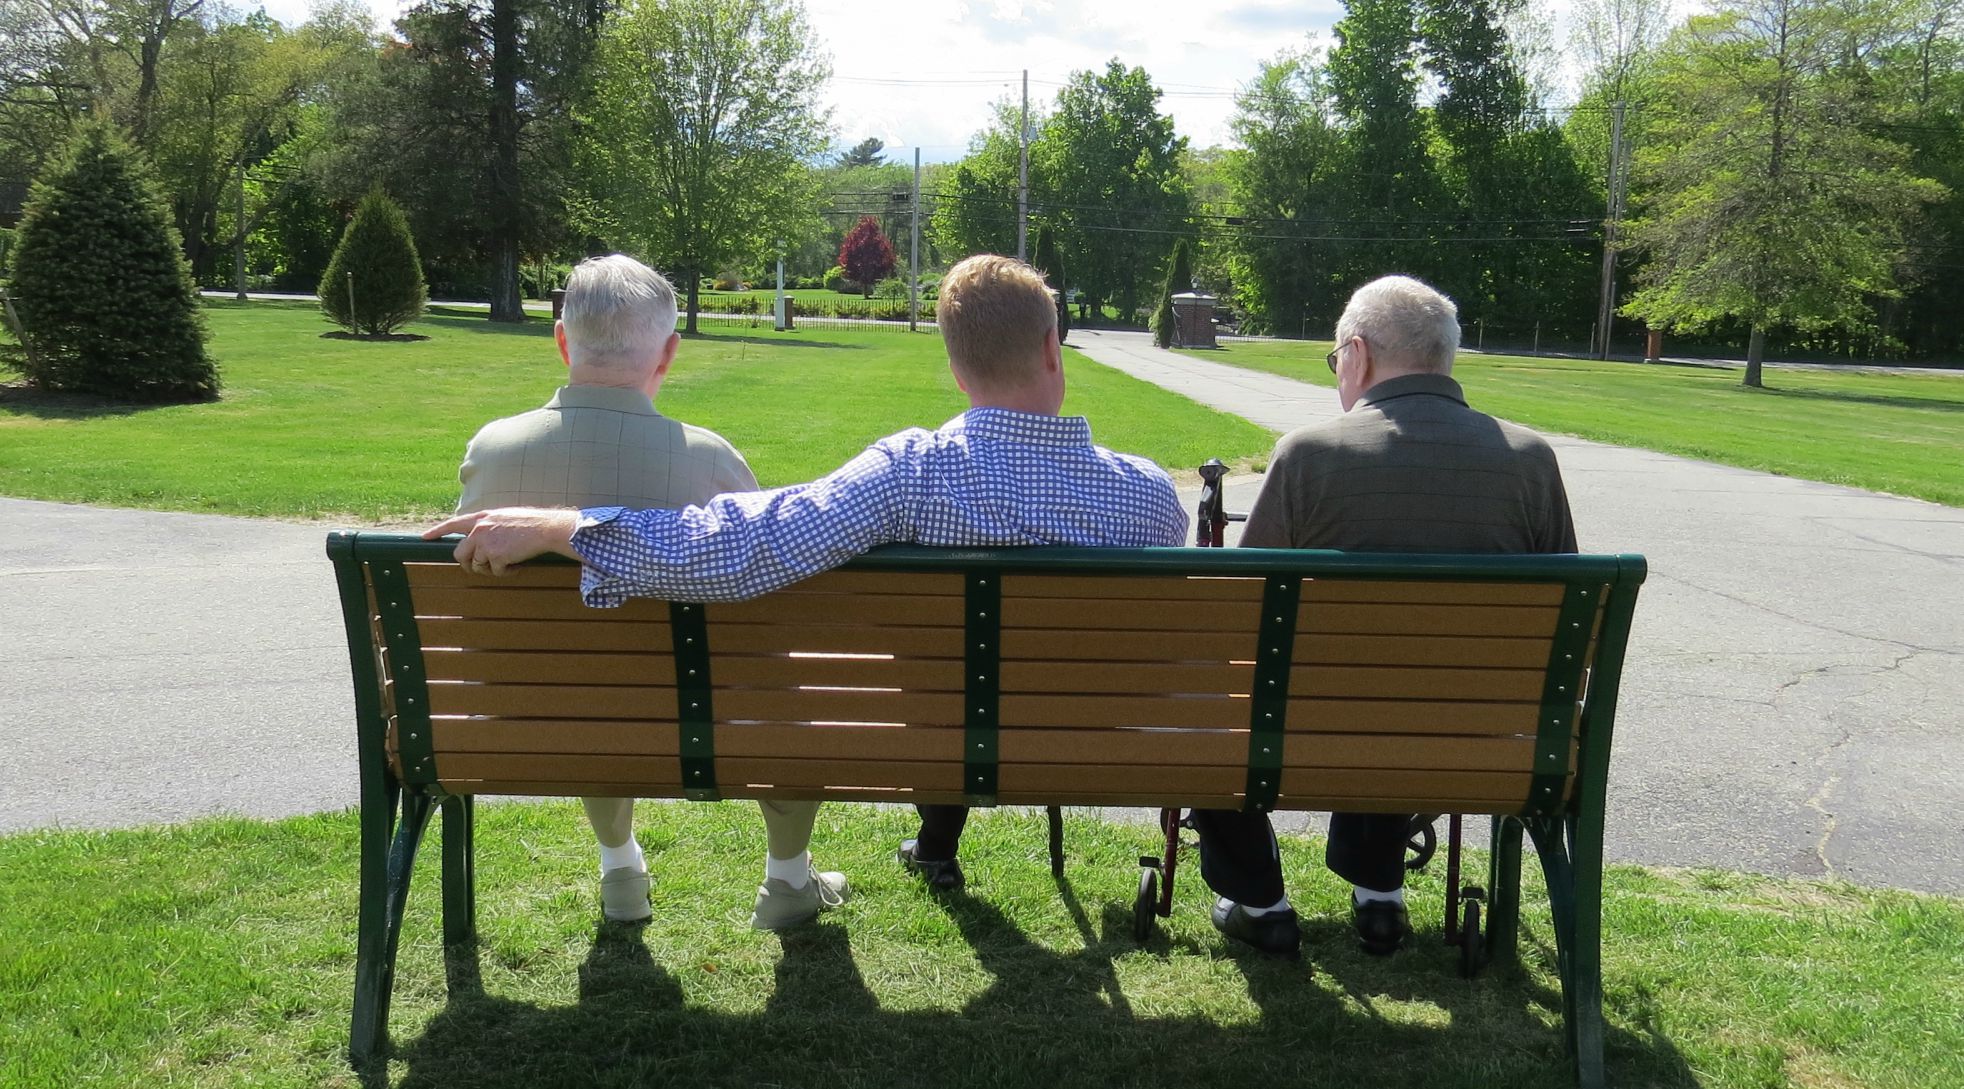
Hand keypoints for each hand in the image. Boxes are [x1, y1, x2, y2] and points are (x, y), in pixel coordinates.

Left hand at [423, 507, 580, 575]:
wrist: (545, 528)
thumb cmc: (530, 523)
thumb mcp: (504, 517)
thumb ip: (489, 526)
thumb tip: (479, 542)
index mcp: (481, 518)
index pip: (453, 524)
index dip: (438, 530)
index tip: (424, 537)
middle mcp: (479, 530)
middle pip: (459, 553)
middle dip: (469, 564)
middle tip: (481, 567)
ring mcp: (485, 543)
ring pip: (478, 565)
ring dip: (492, 568)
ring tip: (508, 562)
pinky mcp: (495, 556)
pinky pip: (494, 572)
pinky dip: (506, 572)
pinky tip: (517, 564)